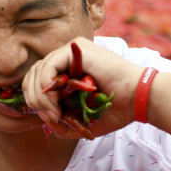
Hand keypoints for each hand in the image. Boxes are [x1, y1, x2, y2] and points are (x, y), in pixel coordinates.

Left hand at [21, 37, 144, 137]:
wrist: (138, 99)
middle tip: (52, 118)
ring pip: (37, 72)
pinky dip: (46, 89)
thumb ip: (62, 121)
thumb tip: (42, 118)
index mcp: (68, 70)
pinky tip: (56, 103)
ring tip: (55, 114)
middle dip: (35, 101)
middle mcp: (67, 57)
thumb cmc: (117, 110)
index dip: (37, 101)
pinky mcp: (76, 49)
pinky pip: (47, 68)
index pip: (38, 81)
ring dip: (41, 98)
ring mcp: (71, 51)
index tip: (52, 119)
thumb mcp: (83, 120)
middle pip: (33, 75)